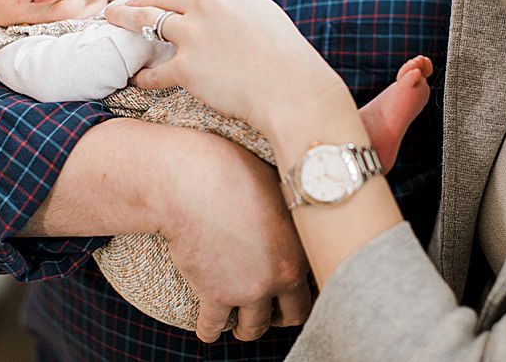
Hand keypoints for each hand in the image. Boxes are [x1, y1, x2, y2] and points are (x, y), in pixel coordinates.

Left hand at [105, 0, 366, 164]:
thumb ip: (238, 9)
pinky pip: (154, 71)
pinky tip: (136, 79)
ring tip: (111, 20)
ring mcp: (192, 35)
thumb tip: (225, 13)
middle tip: (124, 3)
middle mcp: (206, 4)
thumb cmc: (287, 57)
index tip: (165, 2)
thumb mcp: (264, 16)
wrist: (291, 89)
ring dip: (125, 20)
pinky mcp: (185, 67)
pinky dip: (143, 76)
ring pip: (147, 21)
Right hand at [158, 138, 312, 341]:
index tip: (288, 296)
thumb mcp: (277, 192)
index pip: (313, 292)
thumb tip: (299, 214)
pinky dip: (210, 330)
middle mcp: (278, 278)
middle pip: (289, 317)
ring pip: (252, 329)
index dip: (300, 295)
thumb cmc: (233, 175)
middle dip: (278, 317)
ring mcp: (246, 290)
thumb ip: (290, 219)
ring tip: (238, 324)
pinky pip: (212, 327)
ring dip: (245, 328)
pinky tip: (209, 328)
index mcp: (299, 253)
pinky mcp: (214, 295)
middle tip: (267, 311)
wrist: (192, 183)